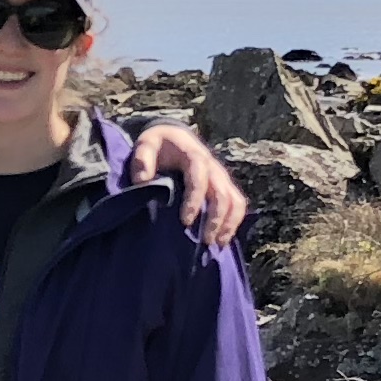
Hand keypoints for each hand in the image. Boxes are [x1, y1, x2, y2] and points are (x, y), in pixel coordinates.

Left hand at [128, 121, 246, 245]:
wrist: (175, 137)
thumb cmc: (159, 144)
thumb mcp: (146, 144)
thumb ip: (142, 161)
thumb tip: (142, 181)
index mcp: (193, 155)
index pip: (198, 178)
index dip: (194, 200)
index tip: (185, 221)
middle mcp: (212, 166)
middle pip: (222, 194)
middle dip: (215, 218)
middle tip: (204, 240)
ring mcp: (221, 177)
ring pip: (235, 200)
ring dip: (228, 223)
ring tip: (217, 244)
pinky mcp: (225, 186)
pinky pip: (237, 204)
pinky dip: (234, 222)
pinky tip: (223, 240)